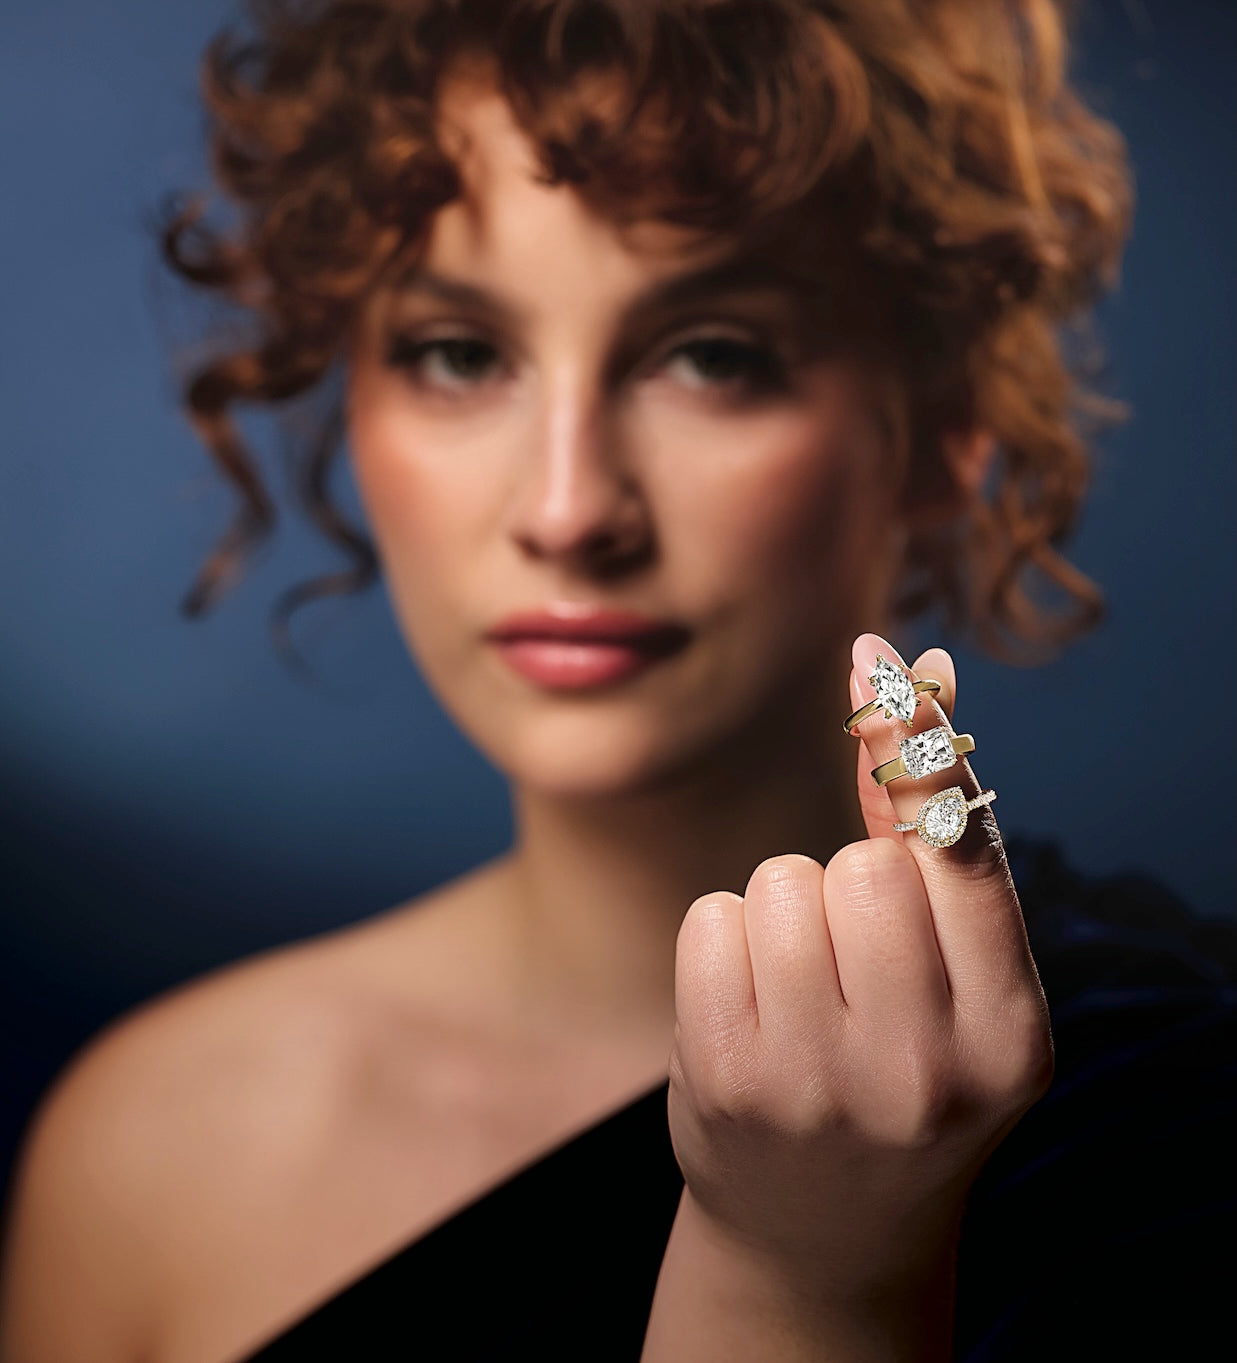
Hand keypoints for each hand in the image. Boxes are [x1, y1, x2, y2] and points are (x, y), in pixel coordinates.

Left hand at [665, 632, 1052, 1302]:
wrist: (822, 1229)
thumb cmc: (899, 1074)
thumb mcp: (955, 984)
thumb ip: (937, 840)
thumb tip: (909, 668)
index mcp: (1009, 1040)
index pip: (964, 856)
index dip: (919, 749)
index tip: (879, 658)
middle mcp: (924, 1072)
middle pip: (864, 867)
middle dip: (848, 878)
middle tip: (849, 950)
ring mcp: (818, 1085)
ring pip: (780, 883)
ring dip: (780, 909)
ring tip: (798, 988)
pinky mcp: (725, 1081)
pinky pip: (712, 919)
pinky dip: (722, 941)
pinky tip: (744, 1006)